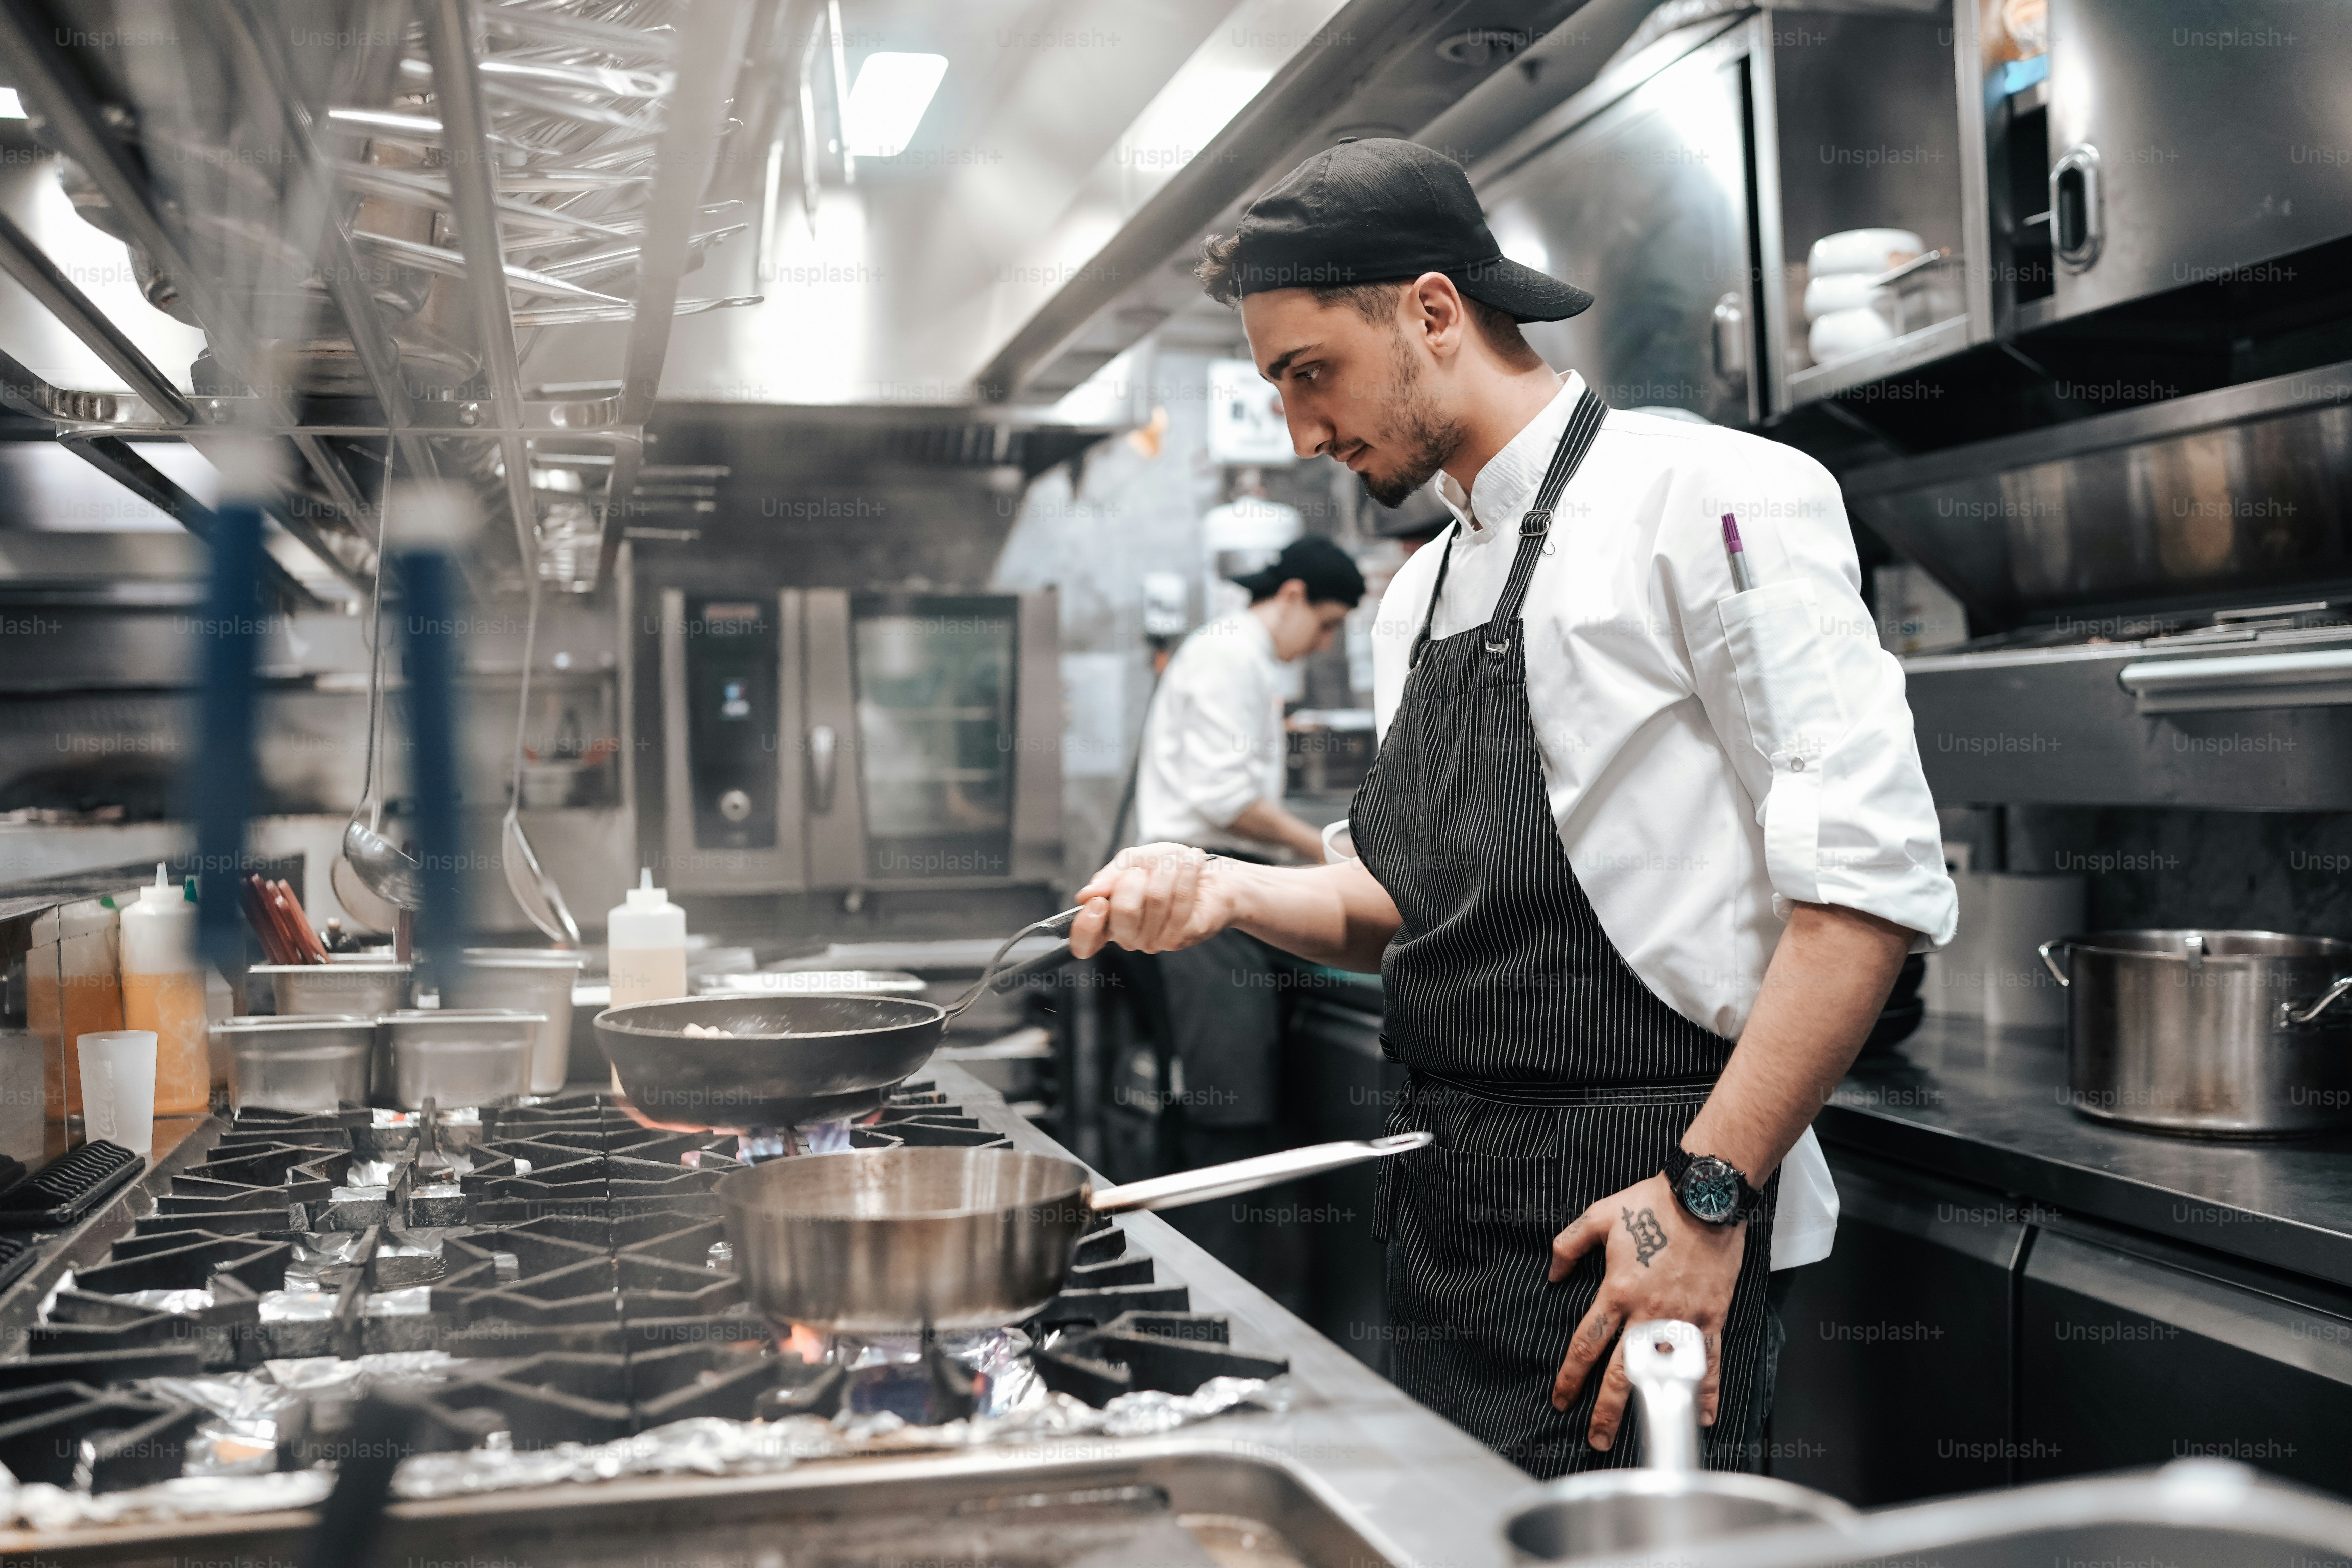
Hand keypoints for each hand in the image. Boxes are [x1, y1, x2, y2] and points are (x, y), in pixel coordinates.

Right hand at [1068, 843, 1241, 957]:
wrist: (1212, 872)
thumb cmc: (1169, 867)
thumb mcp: (1133, 860)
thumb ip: (1109, 876)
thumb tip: (1086, 895)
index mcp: (1109, 920)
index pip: (1083, 943)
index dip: (1085, 925)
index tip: (1097, 901)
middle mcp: (1129, 937)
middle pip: (1123, 913)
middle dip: (1136, 877)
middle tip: (1147, 868)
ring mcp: (1155, 941)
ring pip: (1155, 900)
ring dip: (1167, 869)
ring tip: (1176, 861)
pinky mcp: (1182, 937)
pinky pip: (1180, 901)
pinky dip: (1186, 873)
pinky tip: (1192, 863)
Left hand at [1547, 1172, 1745, 1448]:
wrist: (1703, 1197)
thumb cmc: (1652, 1204)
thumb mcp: (1599, 1216)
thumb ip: (1569, 1245)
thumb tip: (1552, 1273)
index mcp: (1616, 1291)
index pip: (1586, 1343)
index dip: (1571, 1375)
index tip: (1560, 1399)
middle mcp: (1647, 1312)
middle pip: (1622, 1371)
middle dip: (1606, 1409)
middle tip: (1595, 1438)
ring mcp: (1681, 1318)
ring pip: (1663, 1372)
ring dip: (1653, 1406)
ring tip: (1644, 1434)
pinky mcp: (1710, 1316)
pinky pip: (1708, 1360)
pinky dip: (1707, 1390)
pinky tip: (1704, 1416)